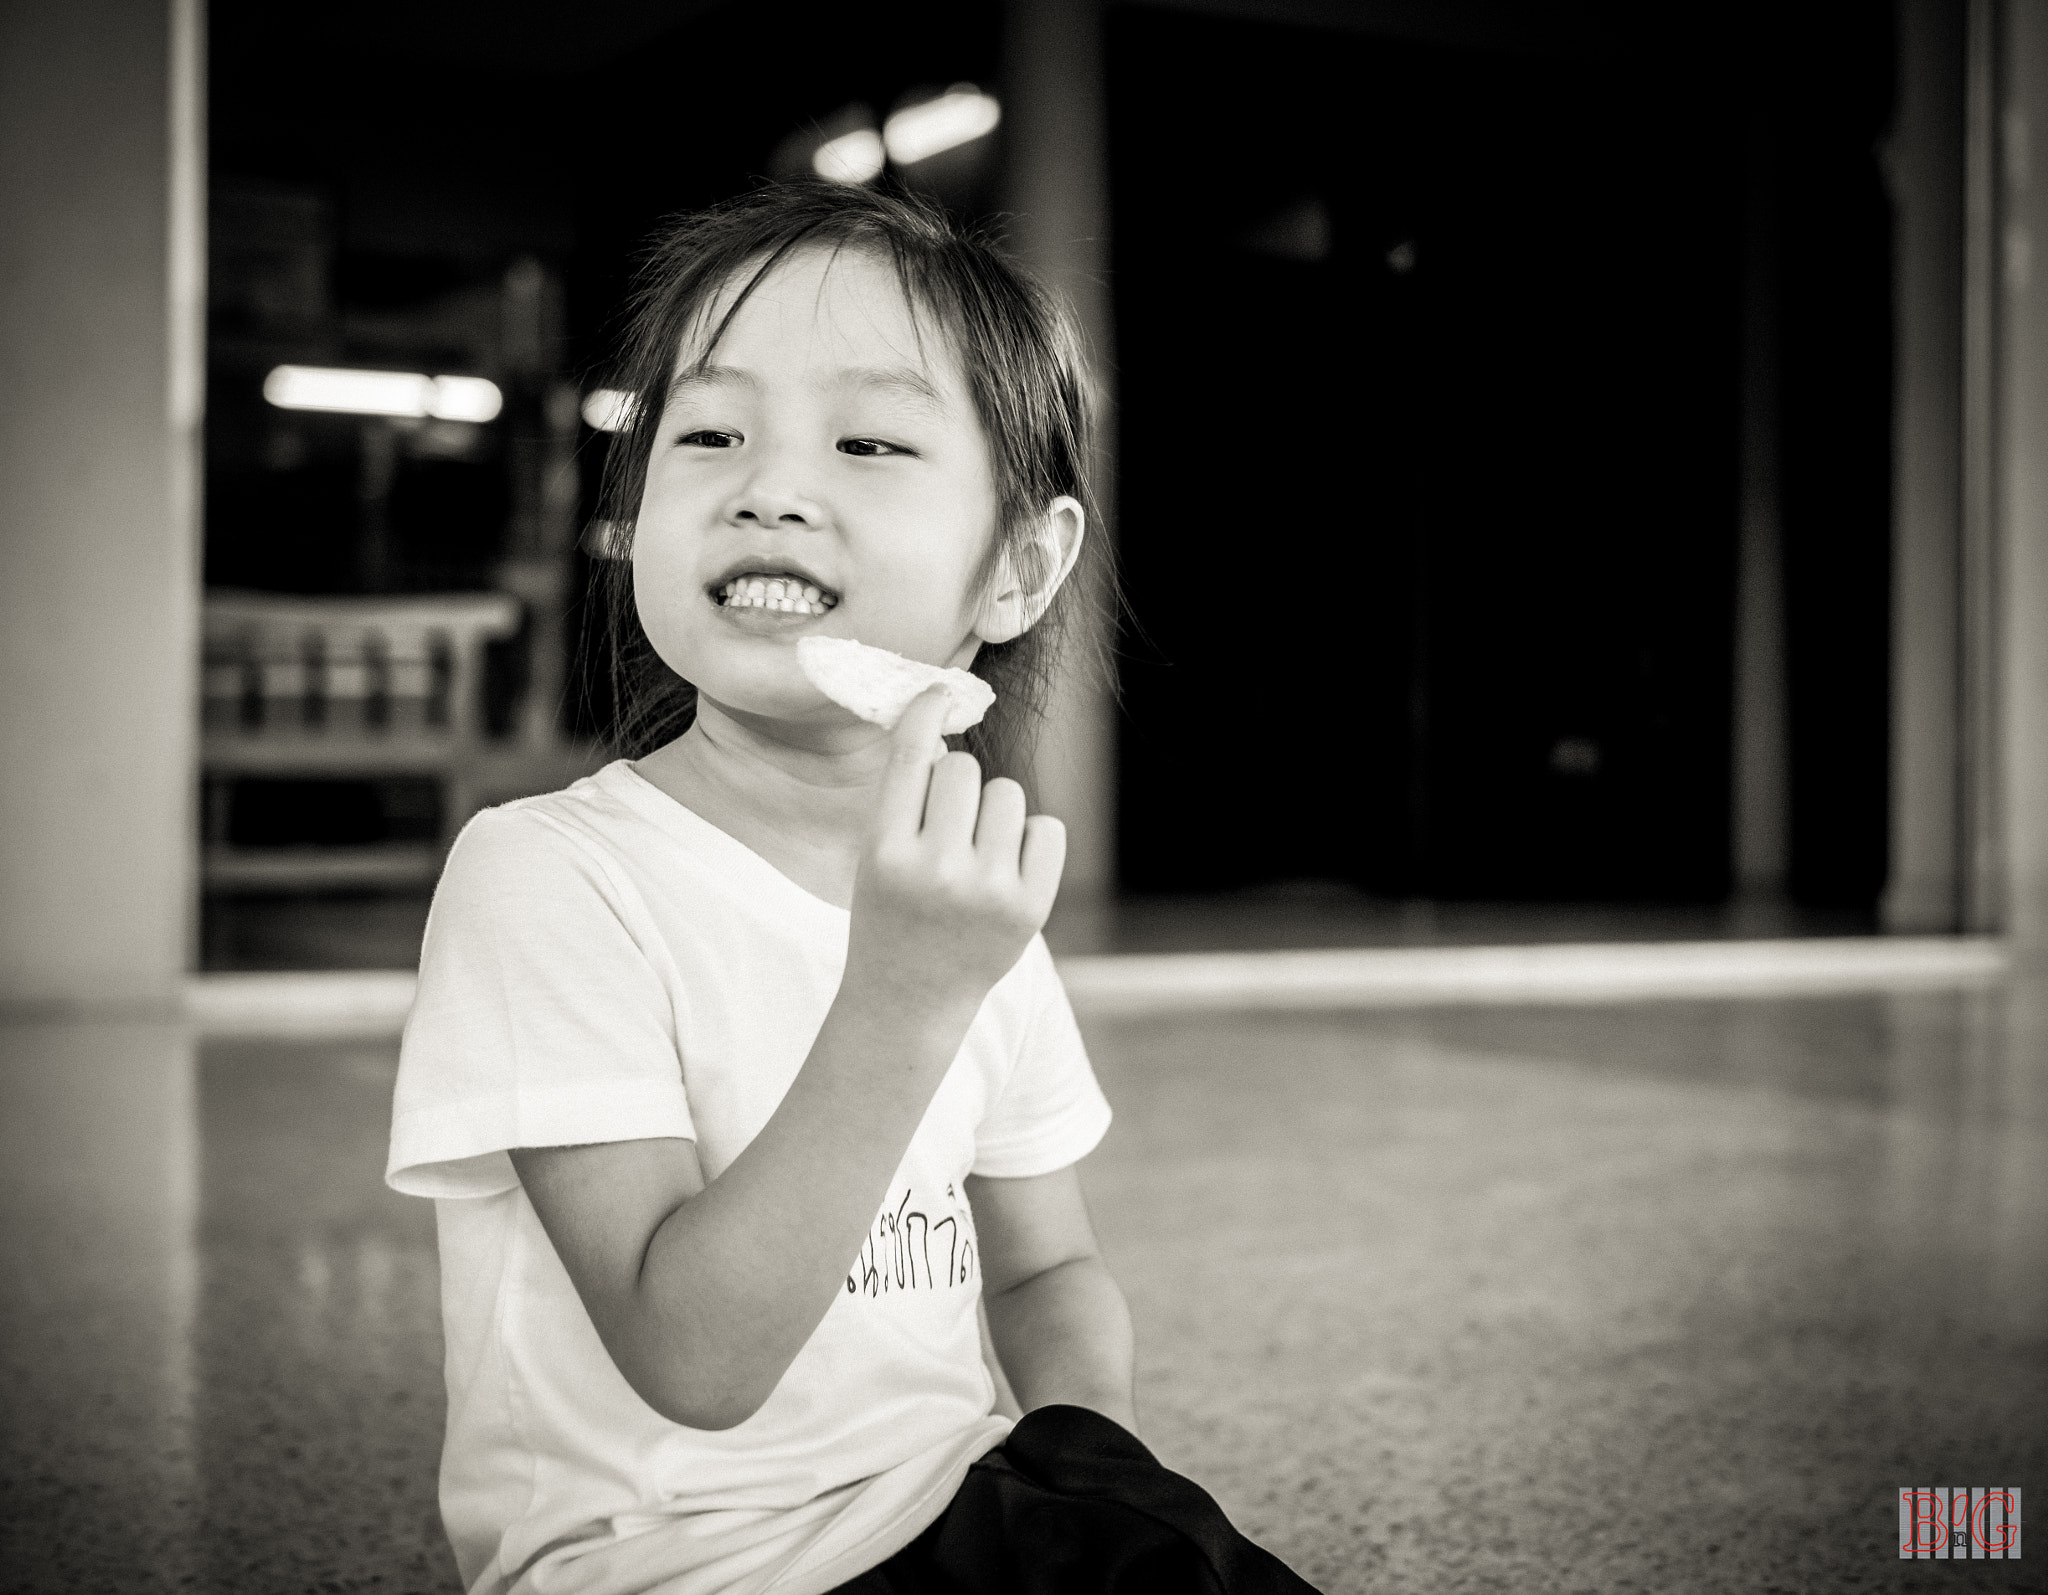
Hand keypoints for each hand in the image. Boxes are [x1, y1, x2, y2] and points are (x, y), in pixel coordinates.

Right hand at [843, 685, 1066, 1019]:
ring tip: (974, 851)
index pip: (909, 760)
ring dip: (993, 810)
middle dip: (956, 782)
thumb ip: (905, 799)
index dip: (925, 715)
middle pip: (963, 770)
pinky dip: (1029, 839)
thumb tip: (948, 731)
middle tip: (945, 823)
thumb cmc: (891, 914)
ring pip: (1008, 794)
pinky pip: (1046, 828)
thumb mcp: (875, 857)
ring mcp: (987, 892)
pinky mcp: (1029, 908)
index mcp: (885, 853)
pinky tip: (1006, 868)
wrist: (910, 998)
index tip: (936, 692)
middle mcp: (937, 871)